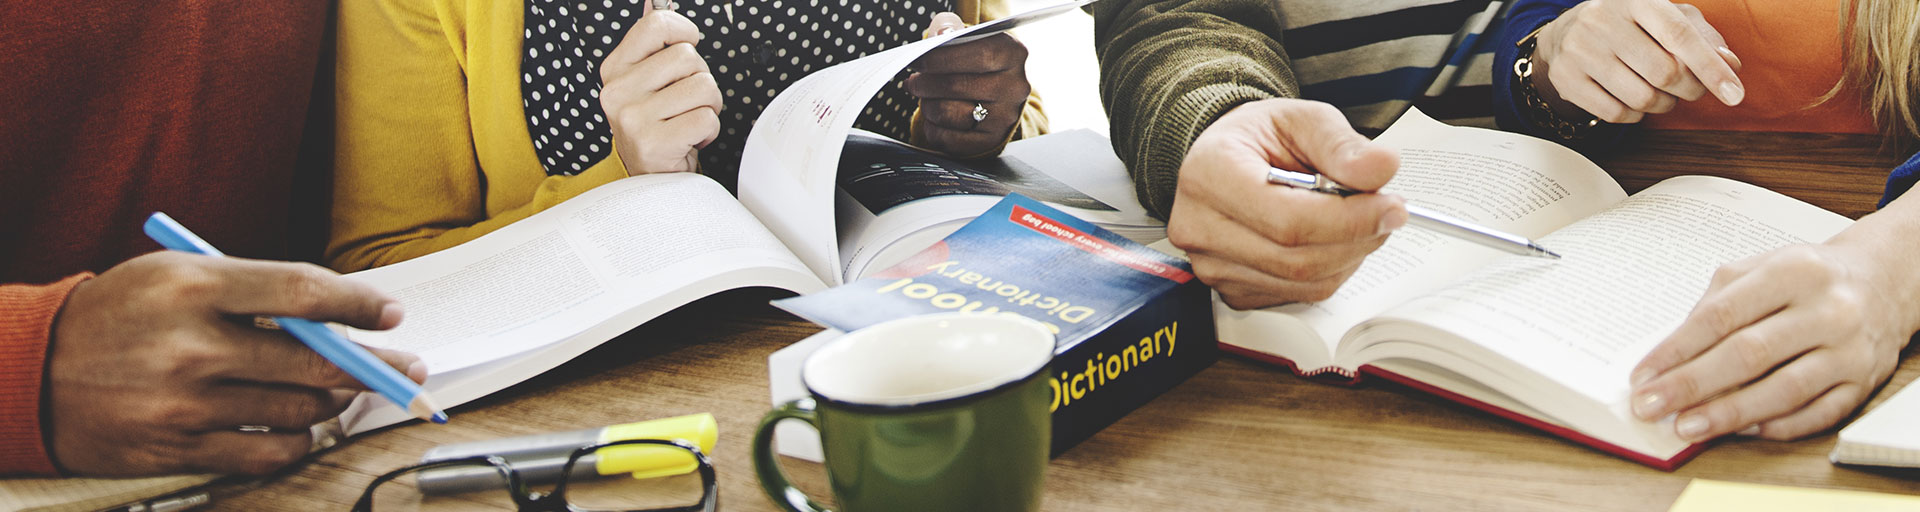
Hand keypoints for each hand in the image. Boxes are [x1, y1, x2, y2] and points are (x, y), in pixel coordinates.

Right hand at [45, 252, 426, 475]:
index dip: (360, 304)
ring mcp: (185, 404)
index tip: (392, 314)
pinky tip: (297, 426)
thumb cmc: (123, 314)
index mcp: (195, 288)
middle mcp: (192, 347)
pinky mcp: (178, 449)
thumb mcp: (178, 275)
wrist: (35, 370)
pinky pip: (268, 453)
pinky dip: (296, 441)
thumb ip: (255, 289)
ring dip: (331, 403)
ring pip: (300, 412)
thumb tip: (341, 314)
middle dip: (375, 366)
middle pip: (316, 362)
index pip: (304, 293)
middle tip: (406, 368)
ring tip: (335, 392)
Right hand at [600, 10, 721, 174]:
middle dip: (701, 79)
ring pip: (704, 86)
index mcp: (615, 70)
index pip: (656, 25)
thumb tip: (654, 3)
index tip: (687, 45)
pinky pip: (706, 118)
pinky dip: (709, 130)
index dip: (684, 31)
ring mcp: (633, 118)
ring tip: (688, 119)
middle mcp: (619, 92)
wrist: (649, 181)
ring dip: (709, 106)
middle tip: (686, 101)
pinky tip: (690, 138)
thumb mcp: (645, 83)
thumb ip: (650, 44)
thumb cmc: (654, 128)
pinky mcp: (654, 142)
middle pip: (689, 56)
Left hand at [906, 12, 1030, 157]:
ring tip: (926, 99)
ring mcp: (1005, 117)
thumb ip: (951, 30)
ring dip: (928, 106)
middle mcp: (1015, 86)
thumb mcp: (968, 40)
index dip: (940, 58)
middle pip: (957, 85)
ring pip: (949, 113)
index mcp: (1013, 54)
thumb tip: (939, 35)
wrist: (994, 98)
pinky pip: (949, 139)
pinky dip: (933, 129)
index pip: (976, 54)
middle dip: (925, 83)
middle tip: (913, 82)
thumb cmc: (974, 64)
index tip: (917, 61)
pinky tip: (934, 119)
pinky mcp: (991, 141)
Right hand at [1169, 99, 1407, 309]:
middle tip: (1388, 211)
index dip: (1348, 220)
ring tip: (1357, 219)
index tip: (1391, 205)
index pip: (1287, 220)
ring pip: (1303, 283)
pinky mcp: (1230, 291)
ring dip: (1348, 256)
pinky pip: (1298, 296)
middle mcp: (1200, 227)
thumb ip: (1341, 145)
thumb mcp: (1303, 120)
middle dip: (1357, 239)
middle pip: (1297, 259)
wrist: (1227, 159)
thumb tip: (1381, 168)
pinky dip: (1329, 271)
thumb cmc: (1261, 138)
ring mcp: (1211, 265)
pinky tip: (1329, 240)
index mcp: (1210, 174)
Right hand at [1531, 0, 1743, 122]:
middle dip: (1689, 90)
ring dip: (1663, 105)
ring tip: (1661, 94)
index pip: (1680, 35)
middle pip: (1664, 73)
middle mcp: (1603, 20)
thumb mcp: (1668, 19)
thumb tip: (1730, 65)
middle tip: (1691, 89)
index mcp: (1637, 0)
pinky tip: (1632, 101)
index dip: (1711, 67)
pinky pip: (1615, 113)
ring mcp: (1580, 50)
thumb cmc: (1629, 26)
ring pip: (1641, 98)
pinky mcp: (1565, 78)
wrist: (1566, 33)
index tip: (1734, 94)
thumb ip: (1704, 39)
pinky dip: (1634, 115)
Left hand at [1629, 241, 1915, 441]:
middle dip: (1691, 385)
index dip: (1676, 350)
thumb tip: (1670, 355)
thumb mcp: (1760, 268)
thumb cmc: (1807, 277)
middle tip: (1650, 406)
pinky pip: (1817, 413)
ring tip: (1686, 426)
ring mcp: (1849, 349)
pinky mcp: (1864, 382)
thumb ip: (1715, 303)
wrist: (1882, 282)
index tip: (1643, 376)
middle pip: (1748, 354)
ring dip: (1729, 413)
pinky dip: (1778, 425)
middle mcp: (1827, 309)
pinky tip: (1743, 431)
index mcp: (1792, 271)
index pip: (1721, 316)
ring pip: (1783, 389)